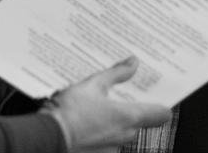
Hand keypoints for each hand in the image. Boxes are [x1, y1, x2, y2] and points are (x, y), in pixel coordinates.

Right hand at [46, 57, 169, 151]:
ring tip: (94, 111)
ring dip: (112, 124)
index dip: (160, 105)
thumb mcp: (93, 84)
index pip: (161, 114)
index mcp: (129, 117)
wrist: (46, 136)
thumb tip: (133, 63)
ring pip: (121, 134)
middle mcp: (124, 136)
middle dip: (129, 111)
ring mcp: (111, 150)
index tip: (154, 97)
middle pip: (138, 123)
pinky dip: (99, 135)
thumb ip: (116, 74)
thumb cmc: (70, 111)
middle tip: (116, 98)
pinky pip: (106, 144)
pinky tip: (85, 125)